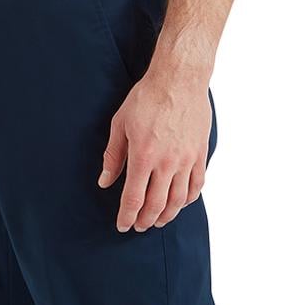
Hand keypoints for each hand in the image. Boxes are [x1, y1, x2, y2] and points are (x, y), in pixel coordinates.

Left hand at [98, 69, 211, 231]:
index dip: (126, 216)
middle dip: (145, 220)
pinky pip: (197, 185)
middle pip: (156, 205)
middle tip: (138, 225)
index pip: (133, 198)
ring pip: (178, 200)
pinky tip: (180, 202)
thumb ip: (113, 155)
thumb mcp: (120, 123)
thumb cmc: (146, 97)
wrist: (179, 79)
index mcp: (143, 156)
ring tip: (158, 220)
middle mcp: (166, 163)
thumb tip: (104, 181)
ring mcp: (186, 160)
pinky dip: (188, 199)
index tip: (122, 225)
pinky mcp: (200, 154)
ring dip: (167, 215)